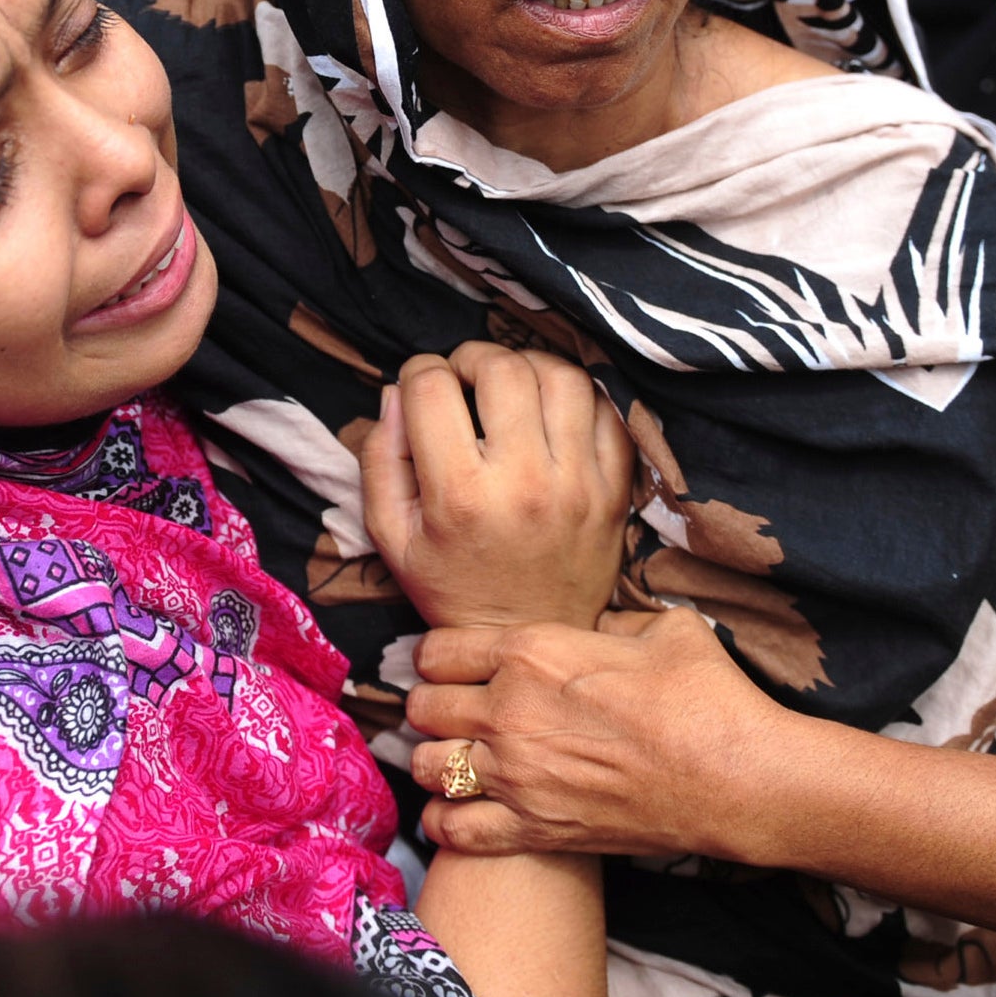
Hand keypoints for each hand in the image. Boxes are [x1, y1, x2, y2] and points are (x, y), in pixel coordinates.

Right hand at [361, 343, 633, 631]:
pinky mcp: (614, 490)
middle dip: (472, 358)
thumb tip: (395, 393)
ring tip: (509, 387)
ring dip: (527, 366)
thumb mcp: (391, 537)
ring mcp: (579, 484)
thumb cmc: (451, 586)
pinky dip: (577, 397)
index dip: (417, 373)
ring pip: (561, 376)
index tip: (420, 388)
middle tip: (463, 379)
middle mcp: (525, 482)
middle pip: (502, 369)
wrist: (525, 637)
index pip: (432, 387)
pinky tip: (550, 412)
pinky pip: (606, 411)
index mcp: (460, 495)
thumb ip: (381, 460)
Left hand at [406, 610, 786, 861]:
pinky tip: (455, 814)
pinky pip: (455, 831)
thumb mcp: (659, 628)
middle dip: (430, 707)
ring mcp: (517, 775)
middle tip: (448, 714)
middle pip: (423, 708)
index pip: (438, 650)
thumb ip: (608, 623)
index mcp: (531, 651)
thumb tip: (594, 629)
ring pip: (427, 767)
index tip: (448, 666)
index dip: (438, 657)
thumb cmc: (705, 696)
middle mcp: (509, 711)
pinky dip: (445, 824)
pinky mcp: (534, 828)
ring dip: (433, 762)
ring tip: (451, 761)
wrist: (736, 777)